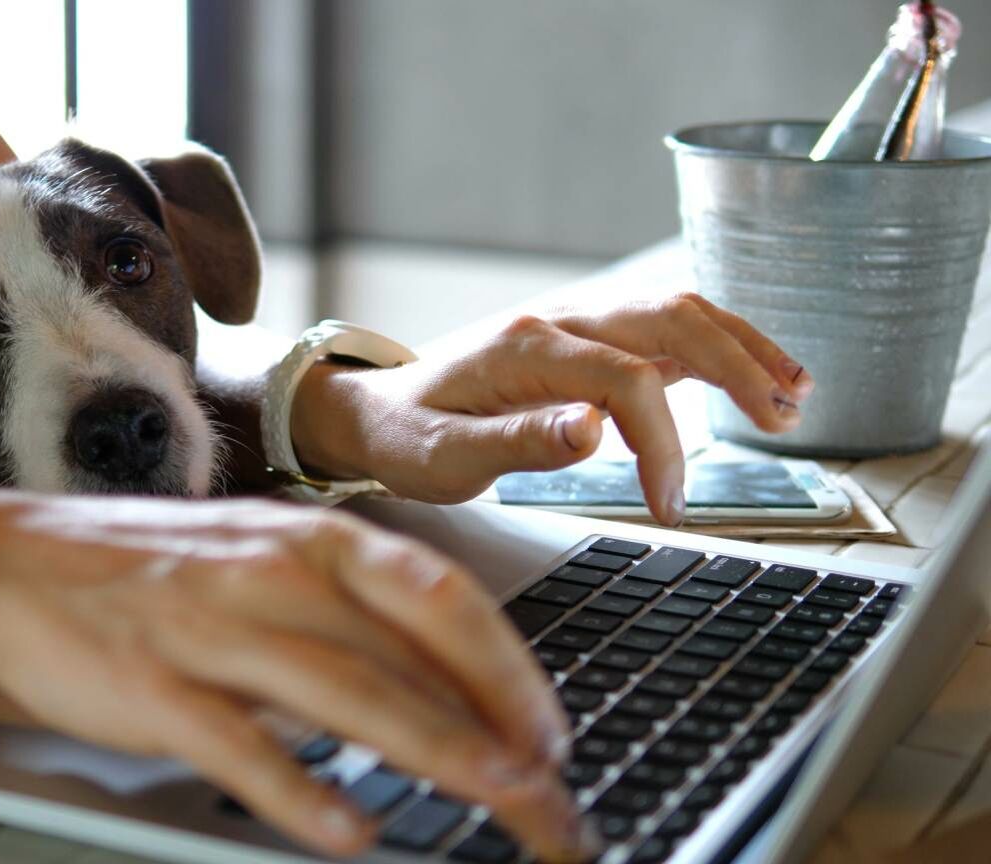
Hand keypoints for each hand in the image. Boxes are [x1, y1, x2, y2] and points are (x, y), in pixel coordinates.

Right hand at [0, 493, 599, 861]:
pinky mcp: (151, 684)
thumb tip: (449, 686)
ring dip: (435, 750)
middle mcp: (273, 574)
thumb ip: (349, 617)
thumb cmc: (152, 570)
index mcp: (309, 539)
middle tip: (552, 800)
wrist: (10, 563)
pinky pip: (238, 742)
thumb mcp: (262, 564)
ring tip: (497, 800)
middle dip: (498, 729)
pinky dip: (299, 790)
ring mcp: (211, 626)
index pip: (440, 597)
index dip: (510, 669)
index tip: (553, 735)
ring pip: (345, 691)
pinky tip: (349, 831)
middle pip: (411, 654)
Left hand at [291, 293, 814, 524]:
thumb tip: (592, 431)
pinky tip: (756, 378)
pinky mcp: (586, 343)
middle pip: (670, 318)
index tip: (669, 503)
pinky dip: (716, 348)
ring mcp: (576, 326)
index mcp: (526, 349)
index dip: (662, 442)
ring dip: (740, 346)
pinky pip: (662, 330)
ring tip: (794, 394)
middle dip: (736, 365)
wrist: (376, 409)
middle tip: (782, 421)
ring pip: (676, 313)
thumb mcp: (443, 457)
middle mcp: (559, 323)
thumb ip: (516, 443)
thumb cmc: (406, 436)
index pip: (625, 379)